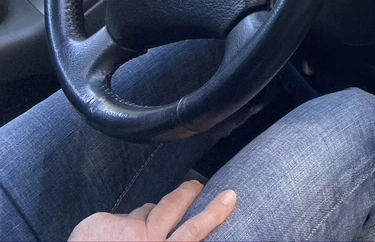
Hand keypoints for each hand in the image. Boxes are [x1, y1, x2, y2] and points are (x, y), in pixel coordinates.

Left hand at [69, 180, 236, 241]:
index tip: (230, 196)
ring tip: (136, 231)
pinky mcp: (99, 221)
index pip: (195, 229)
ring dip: (143, 217)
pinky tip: (104, 241)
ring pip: (143, 210)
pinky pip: (114, 218)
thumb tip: (172, 235)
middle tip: (197, 184)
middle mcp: (145, 238)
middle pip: (173, 206)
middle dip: (188, 192)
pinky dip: (112, 228)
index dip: (215, 212)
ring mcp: (121, 228)